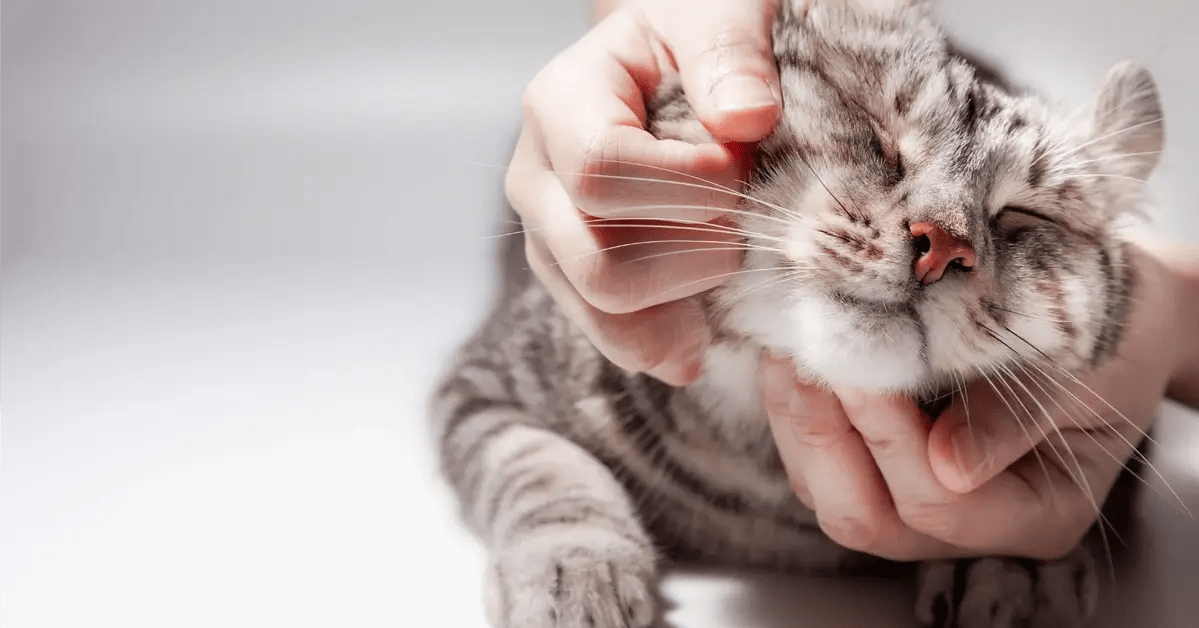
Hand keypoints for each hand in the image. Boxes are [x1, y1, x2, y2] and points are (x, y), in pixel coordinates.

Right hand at [504, 0, 785, 385]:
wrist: (673, 66)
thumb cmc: (697, 34)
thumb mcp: (717, 11)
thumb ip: (729, 50)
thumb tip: (746, 119)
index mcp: (559, 102)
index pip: (601, 172)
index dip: (688, 187)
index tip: (743, 167)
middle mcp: (535, 177)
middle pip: (599, 262)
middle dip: (694, 255)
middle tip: (744, 219)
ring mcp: (549, 236)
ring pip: (606, 309)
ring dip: (687, 298)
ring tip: (732, 257)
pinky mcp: (573, 277)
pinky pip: (613, 336)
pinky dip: (665, 344)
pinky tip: (704, 337)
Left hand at [759, 243, 1181, 560]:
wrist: (1115, 311)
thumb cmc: (1113, 328)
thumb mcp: (1085, 362)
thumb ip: (1017, 413)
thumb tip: (947, 465)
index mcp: (1038, 515)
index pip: (939, 502)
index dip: (887, 434)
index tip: (854, 358)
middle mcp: (970, 526)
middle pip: (866, 517)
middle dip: (822, 431)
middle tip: (801, 351)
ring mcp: (917, 498)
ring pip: (827, 490)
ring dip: (796, 416)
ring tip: (785, 341)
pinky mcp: (880, 462)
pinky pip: (818, 456)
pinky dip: (796, 405)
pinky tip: (790, 349)